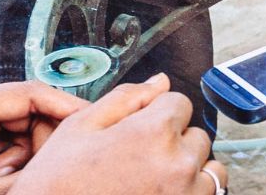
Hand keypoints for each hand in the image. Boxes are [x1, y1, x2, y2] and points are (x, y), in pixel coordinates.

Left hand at [0, 81, 86, 193]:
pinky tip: (2, 175)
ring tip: (5, 179)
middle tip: (35, 172)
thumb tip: (82, 155)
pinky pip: (12, 129)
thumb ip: (40, 170)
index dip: (68, 108)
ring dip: (28, 151)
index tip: (95, 121)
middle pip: (29, 107)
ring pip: (25, 119)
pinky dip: (17, 153)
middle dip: (41, 141)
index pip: (29, 94)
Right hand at [8, 75, 224, 194]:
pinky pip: (207, 193)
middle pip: (195, 136)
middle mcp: (177, 164)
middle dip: (172, 141)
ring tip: (150, 179)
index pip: (179, 103)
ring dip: (187, 169)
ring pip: (208, 168)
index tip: (136, 131)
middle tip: (136, 160)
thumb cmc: (57, 185)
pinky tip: (158, 192)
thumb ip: (126, 99)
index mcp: (153, 133)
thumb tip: (160, 81)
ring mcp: (185, 194)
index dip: (156, 114)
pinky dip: (190, 191)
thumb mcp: (79, 129)